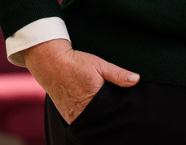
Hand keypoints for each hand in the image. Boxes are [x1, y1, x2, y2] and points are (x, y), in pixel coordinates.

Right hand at [21, 39, 139, 123]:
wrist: (50, 62)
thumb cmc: (75, 63)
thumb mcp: (99, 65)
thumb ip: (118, 74)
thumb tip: (136, 79)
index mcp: (93, 102)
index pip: (111, 115)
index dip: (118, 112)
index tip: (124, 108)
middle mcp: (81, 114)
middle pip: (101, 121)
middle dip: (108, 116)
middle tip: (113, 107)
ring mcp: (72, 117)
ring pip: (91, 122)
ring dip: (97, 117)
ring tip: (102, 107)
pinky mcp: (66, 116)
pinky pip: (81, 122)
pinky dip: (87, 117)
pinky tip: (91, 109)